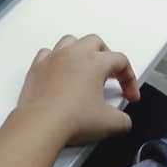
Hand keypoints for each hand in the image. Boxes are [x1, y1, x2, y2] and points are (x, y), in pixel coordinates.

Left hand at [14, 34, 140, 146]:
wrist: (41, 124)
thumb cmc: (72, 118)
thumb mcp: (111, 124)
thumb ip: (124, 119)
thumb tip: (122, 121)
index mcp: (95, 62)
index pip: (120, 61)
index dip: (129, 79)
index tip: (129, 94)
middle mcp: (73, 54)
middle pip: (95, 42)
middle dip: (106, 56)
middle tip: (110, 75)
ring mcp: (53, 58)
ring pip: (70, 42)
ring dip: (81, 52)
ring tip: (86, 69)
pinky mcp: (37, 68)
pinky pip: (48, 53)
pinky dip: (56, 60)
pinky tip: (60, 72)